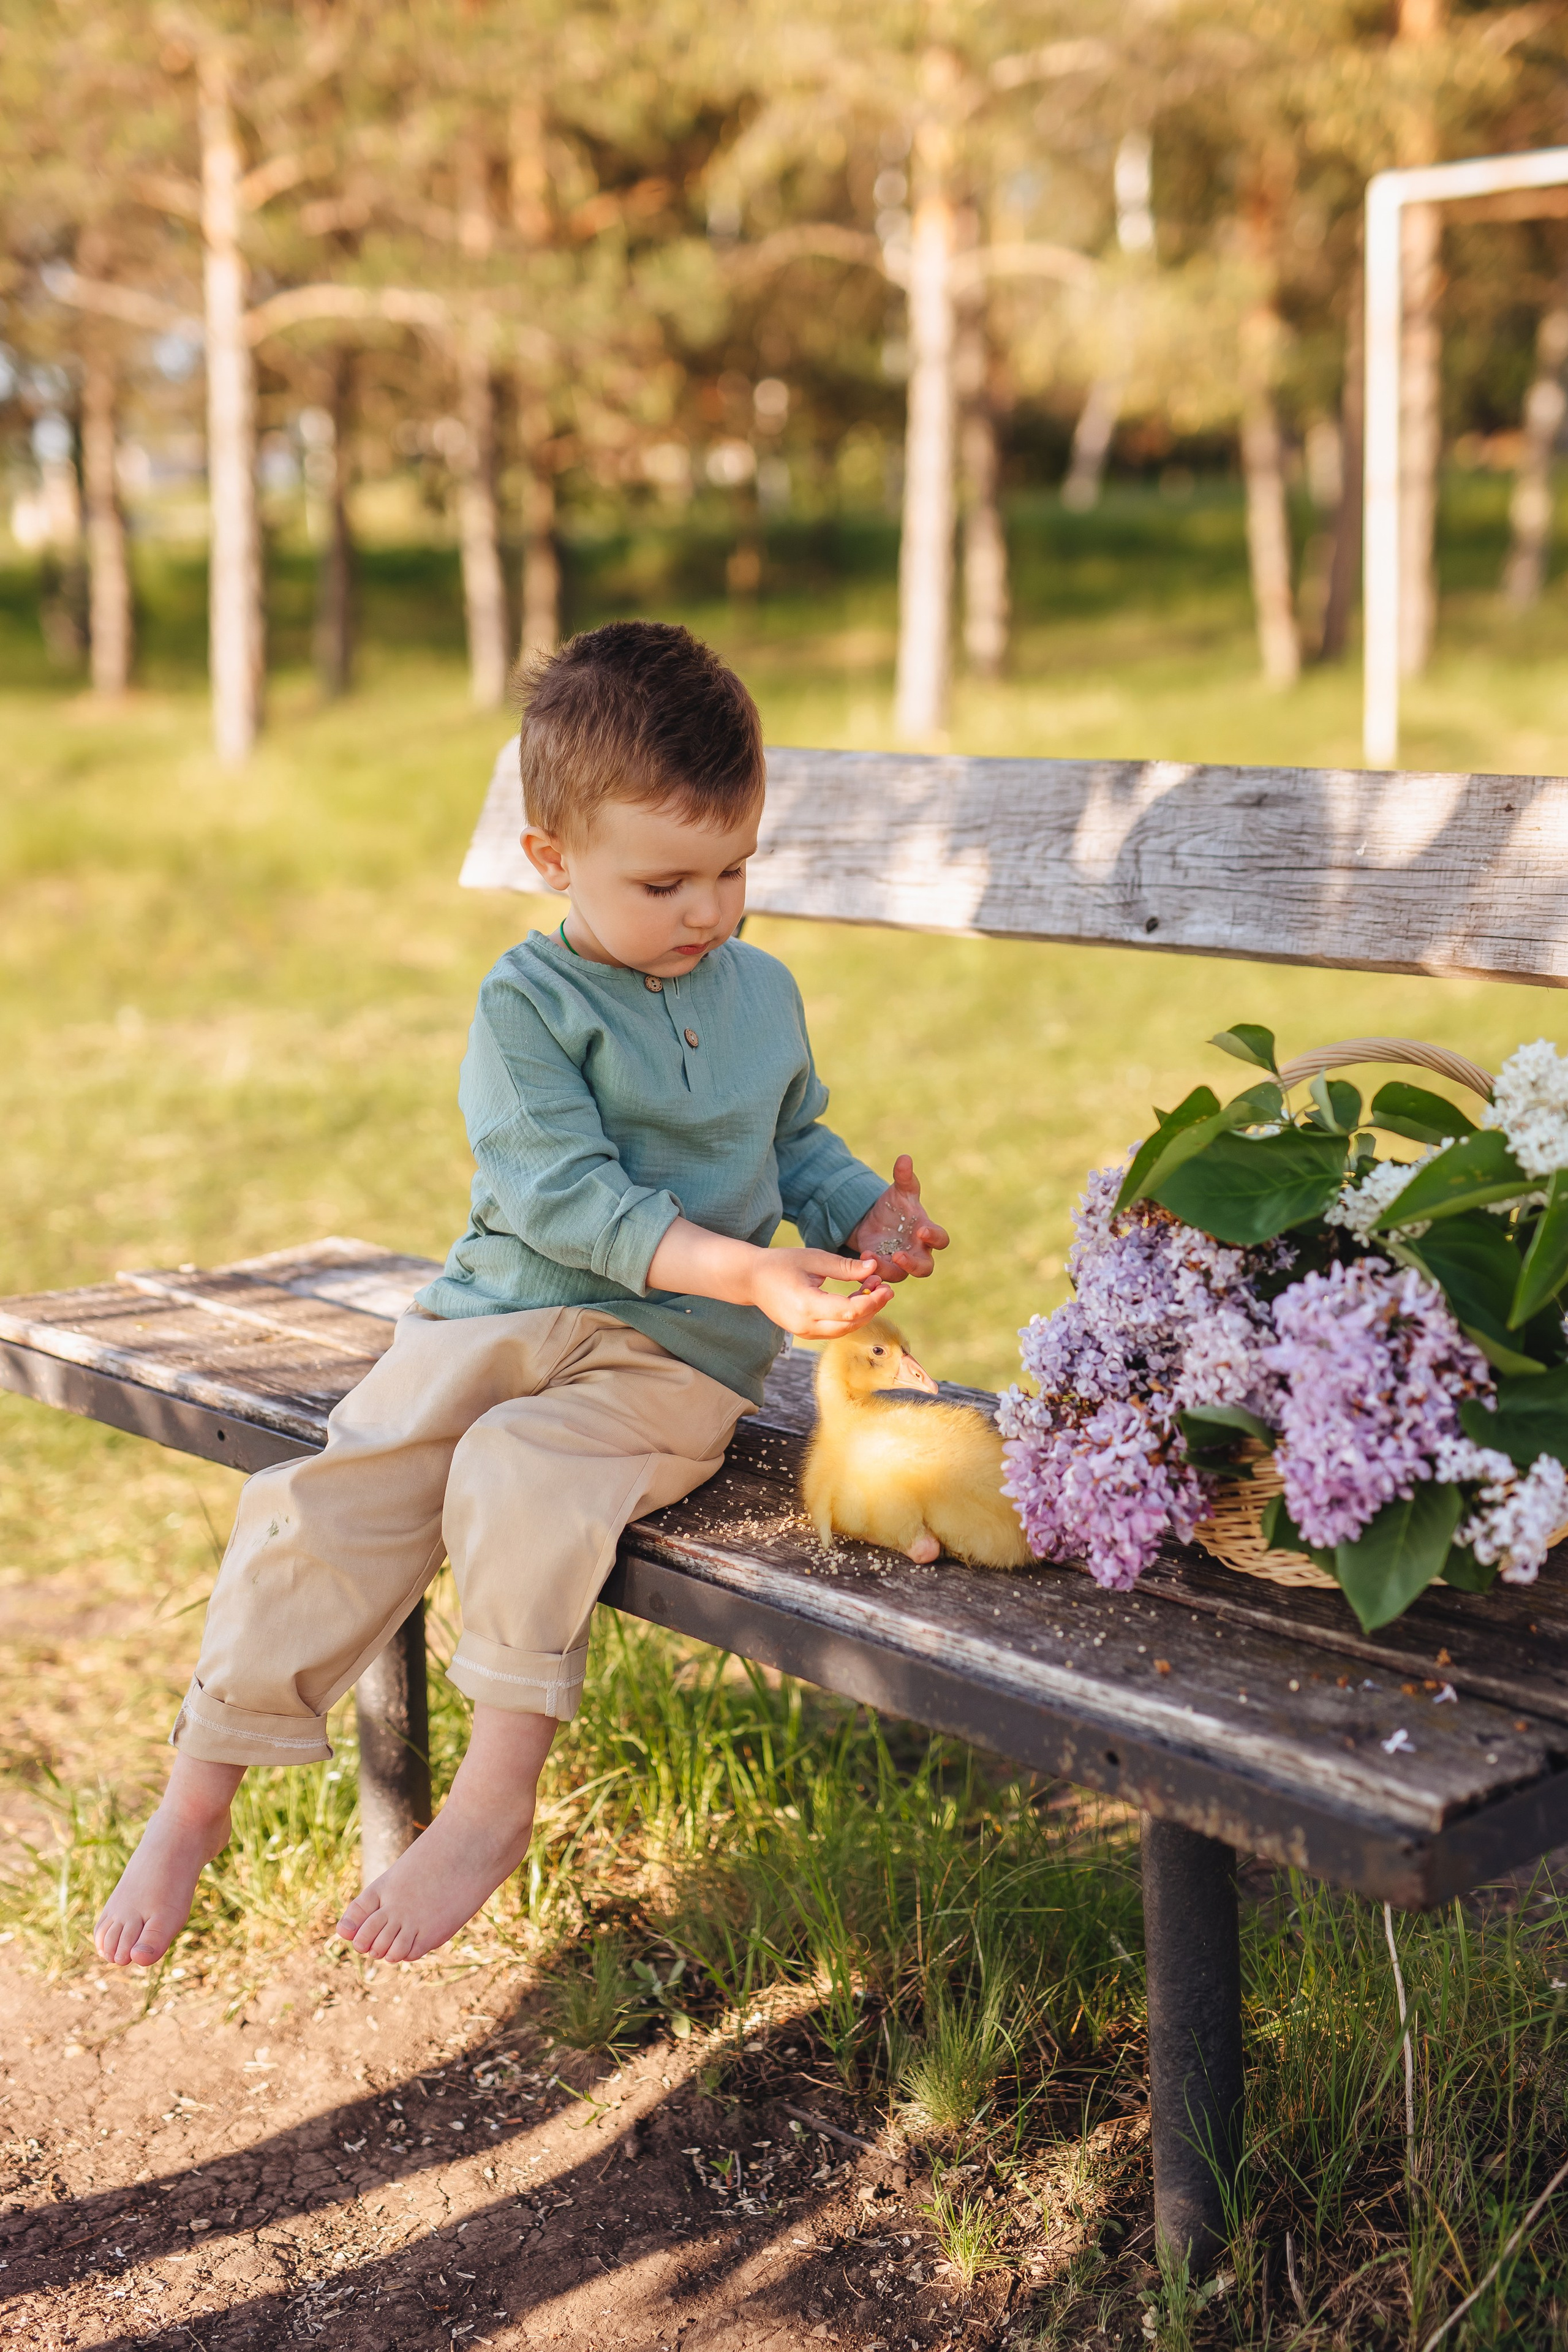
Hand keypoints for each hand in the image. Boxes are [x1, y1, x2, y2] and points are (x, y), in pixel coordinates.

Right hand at [746, 1249, 893, 1339]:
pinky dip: (849, 1318)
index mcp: (806, 1305)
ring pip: (844, 1330)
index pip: (849, 1311)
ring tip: (871, 1289)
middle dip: (872, 1307)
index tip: (886, 1287)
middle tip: (884, 1287)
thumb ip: (844, 1266)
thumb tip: (873, 1268)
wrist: (751, 1280)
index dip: (872, 1301)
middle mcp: (806, 1325)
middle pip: (850, 1325)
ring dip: (862, 1313)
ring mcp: (804, 1332)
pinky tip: (856, 1298)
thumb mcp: (813, 1259)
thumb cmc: (779, 1264)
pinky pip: (834, 1330)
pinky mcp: (804, 1333)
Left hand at [848, 1154, 949, 1287]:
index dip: (934, 1238)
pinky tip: (863, 1258)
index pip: (941, 1240)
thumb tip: (904, 1157)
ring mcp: (901, 1264)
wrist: (874, 1220)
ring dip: (887, 1269)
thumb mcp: (898, 1191)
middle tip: (898, 1256)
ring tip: (871, 1256)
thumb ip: (904, 1177)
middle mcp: (918, 1252)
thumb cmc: (894, 1206)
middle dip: (914, 1265)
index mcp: (927, 1232)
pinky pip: (882, 1276)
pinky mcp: (884, 1269)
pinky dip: (873, 1271)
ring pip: (901, 1276)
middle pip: (926, 1268)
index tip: (921, 1232)